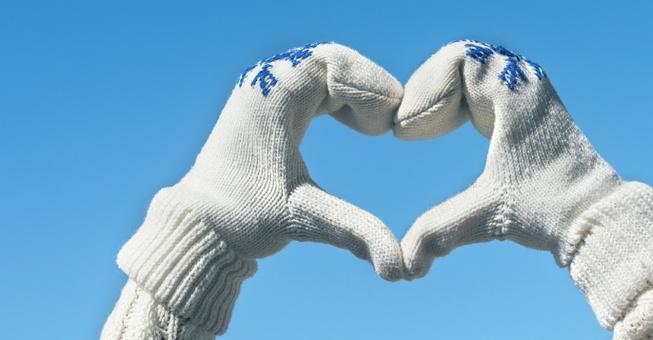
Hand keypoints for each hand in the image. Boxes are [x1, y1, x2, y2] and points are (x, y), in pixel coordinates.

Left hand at [107, 42, 403, 336]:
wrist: (202, 225)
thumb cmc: (245, 219)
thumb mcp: (304, 219)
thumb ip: (355, 232)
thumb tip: (400, 269)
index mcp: (272, 95)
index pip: (333, 63)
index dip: (371, 88)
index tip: (389, 127)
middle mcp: (266, 81)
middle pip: (332, 60)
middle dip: (368, 88)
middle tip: (389, 125)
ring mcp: (265, 87)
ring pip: (325, 68)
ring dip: (356, 92)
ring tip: (375, 128)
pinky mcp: (269, 100)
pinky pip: (314, 80)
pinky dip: (341, 97)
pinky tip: (356, 125)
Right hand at [396, 40, 652, 327]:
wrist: (597, 218)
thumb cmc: (552, 210)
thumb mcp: (489, 215)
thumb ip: (439, 233)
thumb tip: (406, 264)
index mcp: (516, 91)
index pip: (457, 60)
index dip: (423, 92)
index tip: (406, 132)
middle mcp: (524, 83)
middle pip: (457, 64)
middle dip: (426, 95)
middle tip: (406, 130)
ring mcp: (526, 94)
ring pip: (467, 75)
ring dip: (439, 99)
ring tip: (418, 131)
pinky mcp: (524, 110)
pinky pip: (478, 89)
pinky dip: (453, 105)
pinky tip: (438, 131)